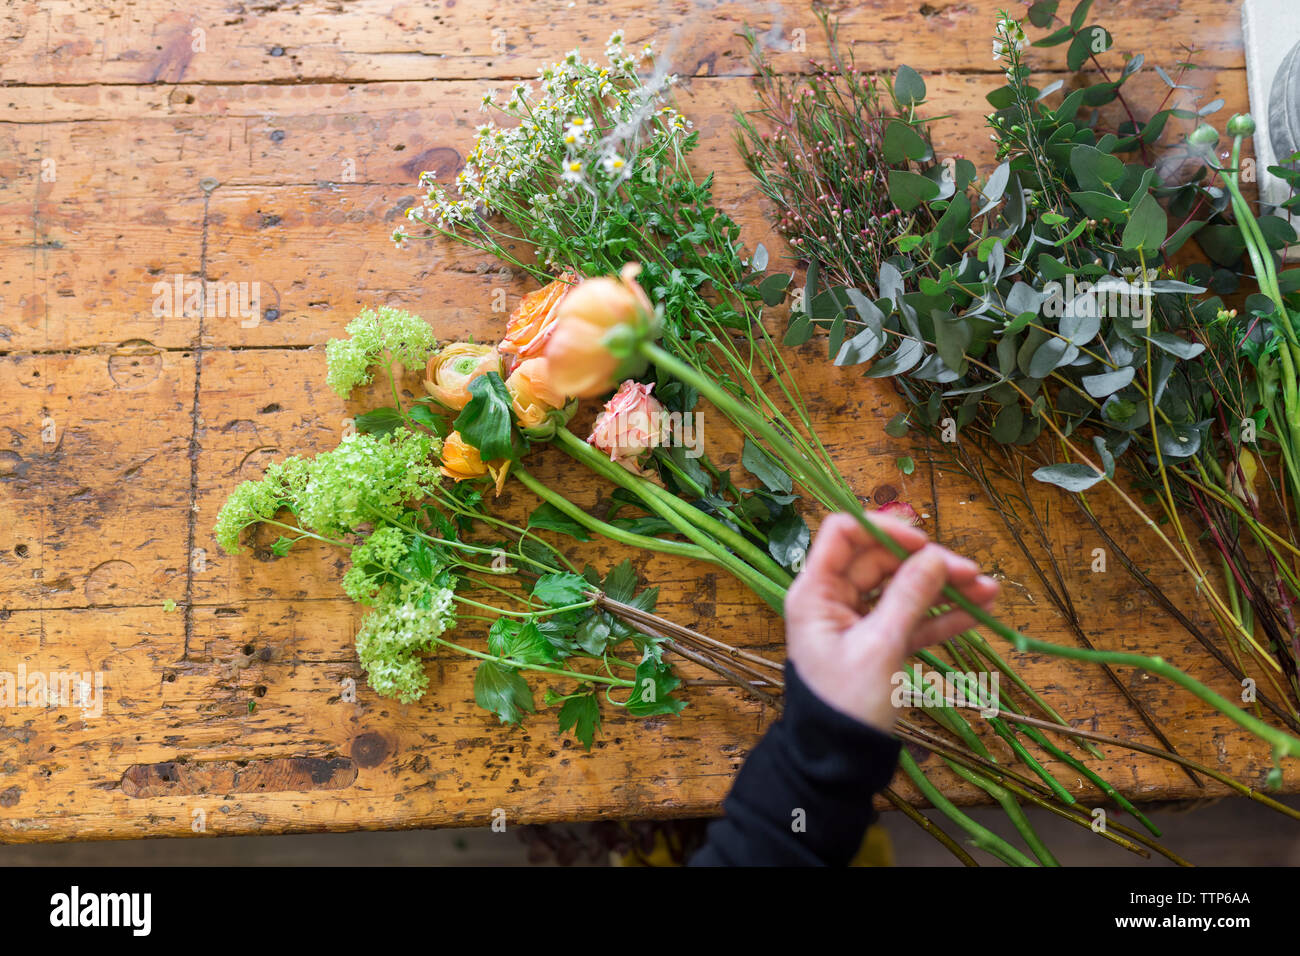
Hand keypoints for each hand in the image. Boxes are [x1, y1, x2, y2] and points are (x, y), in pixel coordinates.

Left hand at [783, 510, 999, 731]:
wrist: (839, 760)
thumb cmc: (847, 702)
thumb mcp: (880, 647)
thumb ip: (908, 598)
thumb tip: (936, 557)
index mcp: (815, 591)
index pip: (844, 534)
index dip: (883, 529)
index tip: (924, 544)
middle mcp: (833, 598)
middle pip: (882, 560)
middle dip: (928, 564)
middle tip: (972, 573)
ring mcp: (858, 620)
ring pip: (902, 589)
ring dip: (944, 588)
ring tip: (988, 591)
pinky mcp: (880, 642)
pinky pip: (911, 619)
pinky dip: (941, 615)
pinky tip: (977, 611)